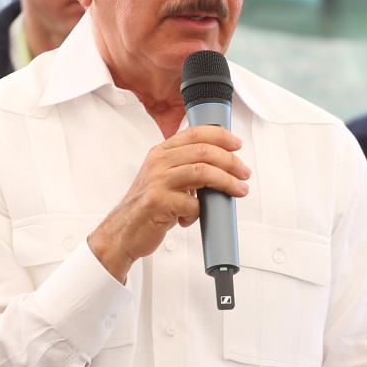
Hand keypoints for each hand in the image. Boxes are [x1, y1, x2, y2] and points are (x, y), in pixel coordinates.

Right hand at [88, 126, 249, 282]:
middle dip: (230, 161)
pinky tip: (192, 218)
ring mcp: (157, 182)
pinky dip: (199, 212)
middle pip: (203, 152)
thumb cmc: (147, 207)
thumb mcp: (162, 178)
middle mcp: (158, 163)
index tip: (237, 144)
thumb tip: (220, 166)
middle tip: (244, 172)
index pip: (195, 133)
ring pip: (203, 173)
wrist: (123, 232)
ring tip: (239, 190)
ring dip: (227, 182)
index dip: (220, 136)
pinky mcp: (158, 202)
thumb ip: (184, 168)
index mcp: (160, 153)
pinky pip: (192, 204)